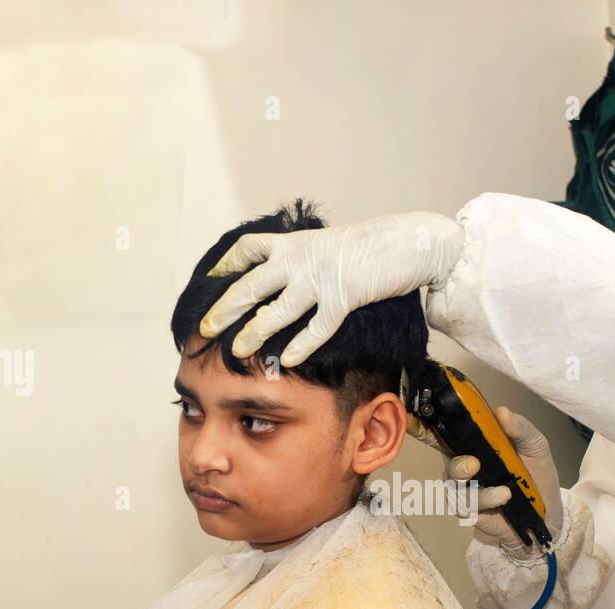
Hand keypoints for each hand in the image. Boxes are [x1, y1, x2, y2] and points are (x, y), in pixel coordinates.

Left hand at [199, 211, 463, 367]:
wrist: (408, 241)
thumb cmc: (372, 246)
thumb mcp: (329, 245)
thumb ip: (305, 259)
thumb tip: (288, 277)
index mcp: (294, 242)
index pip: (248, 249)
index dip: (225, 265)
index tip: (210, 279)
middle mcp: (300, 258)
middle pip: (250, 285)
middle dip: (225, 309)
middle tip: (205, 329)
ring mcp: (320, 278)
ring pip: (277, 310)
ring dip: (254, 332)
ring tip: (237, 351)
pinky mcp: (344, 298)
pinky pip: (317, 328)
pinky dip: (301, 346)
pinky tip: (288, 361)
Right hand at [413, 406, 563, 556]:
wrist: (548, 512)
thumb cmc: (537, 474)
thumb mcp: (535, 446)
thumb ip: (521, 429)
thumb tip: (501, 410)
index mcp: (475, 444)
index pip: (448, 433)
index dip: (428, 427)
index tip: (424, 419)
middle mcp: (464, 465)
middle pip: (448, 462)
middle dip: (458, 465)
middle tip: (474, 465)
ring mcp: (464, 489)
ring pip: (455, 487)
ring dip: (479, 490)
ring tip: (505, 492)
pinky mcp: (469, 511)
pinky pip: (465, 506)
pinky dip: (486, 501)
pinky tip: (504, 499)